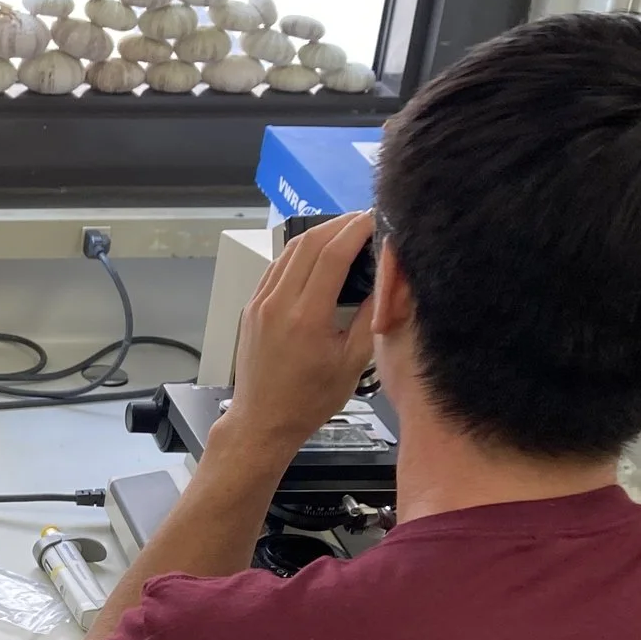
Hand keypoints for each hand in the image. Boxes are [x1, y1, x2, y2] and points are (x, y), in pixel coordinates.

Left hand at [224, 211, 378, 454]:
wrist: (262, 421)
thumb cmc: (309, 400)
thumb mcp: (352, 364)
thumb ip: (372, 318)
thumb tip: (389, 281)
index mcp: (305, 317)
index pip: (332, 254)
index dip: (357, 230)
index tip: (377, 218)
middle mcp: (278, 303)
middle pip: (309, 243)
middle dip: (340, 224)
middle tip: (366, 219)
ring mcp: (260, 303)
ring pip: (289, 252)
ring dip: (319, 235)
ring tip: (346, 230)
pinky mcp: (251, 307)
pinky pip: (276, 268)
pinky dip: (299, 253)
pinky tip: (317, 254)